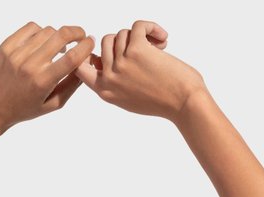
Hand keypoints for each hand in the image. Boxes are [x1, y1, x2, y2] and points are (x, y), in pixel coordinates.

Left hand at [0, 22, 95, 132]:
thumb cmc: (24, 108)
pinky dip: (41, 31)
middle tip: (81, 36)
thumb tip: (85, 65)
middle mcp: (29, 66)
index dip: (85, 47)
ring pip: (47, 30)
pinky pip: (31, 28)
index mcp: (42, 82)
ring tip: (58, 45)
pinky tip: (42, 42)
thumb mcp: (51, 105)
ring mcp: (17, 54)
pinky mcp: (7, 45)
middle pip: (61, 36)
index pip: (71, 58)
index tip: (91, 43)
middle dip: (76, 32)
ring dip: (58, 35)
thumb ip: (71, 85)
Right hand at [74, 20, 205, 120]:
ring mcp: (122, 63)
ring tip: (157, 47)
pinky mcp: (137, 49)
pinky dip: (151, 27)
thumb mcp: (128, 99)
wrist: (184, 104)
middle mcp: (110, 77)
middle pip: (106, 42)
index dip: (88, 54)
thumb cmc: (161, 102)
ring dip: (140, 36)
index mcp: (105, 91)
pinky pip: (138, 25)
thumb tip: (104, 59)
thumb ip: (114, 82)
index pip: (80, 68)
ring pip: (122, 33)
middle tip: (142, 50)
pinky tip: (162, 38)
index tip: (104, 50)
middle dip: (124, 41)